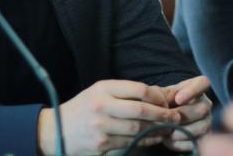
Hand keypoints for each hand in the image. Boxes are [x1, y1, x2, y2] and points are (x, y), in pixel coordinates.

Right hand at [37, 80, 180, 154]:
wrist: (56, 130)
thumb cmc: (83, 108)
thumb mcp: (100, 92)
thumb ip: (126, 91)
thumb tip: (158, 93)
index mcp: (103, 88)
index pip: (139, 89)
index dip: (158, 96)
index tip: (167, 101)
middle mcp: (102, 106)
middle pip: (141, 110)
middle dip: (163, 114)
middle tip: (176, 117)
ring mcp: (101, 126)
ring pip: (138, 128)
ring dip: (157, 129)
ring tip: (167, 128)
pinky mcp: (101, 144)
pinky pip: (130, 143)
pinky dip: (145, 140)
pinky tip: (153, 137)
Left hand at [161, 75, 212, 151]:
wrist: (163, 121)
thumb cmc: (163, 103)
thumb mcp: (161, 95)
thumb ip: (163, 95)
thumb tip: (165, 101)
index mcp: (196, 89)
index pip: (203, 83)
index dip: (192, 91)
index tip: (177, 99)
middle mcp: (205, 104)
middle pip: (202, 109)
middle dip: (181, 115)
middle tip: (166, 119)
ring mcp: (207, 122)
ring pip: (201, 127)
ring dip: (180, 131)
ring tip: (165, 131)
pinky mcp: (203, 137)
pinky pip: (196, 141)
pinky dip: (180, 143)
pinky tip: (169, 140)